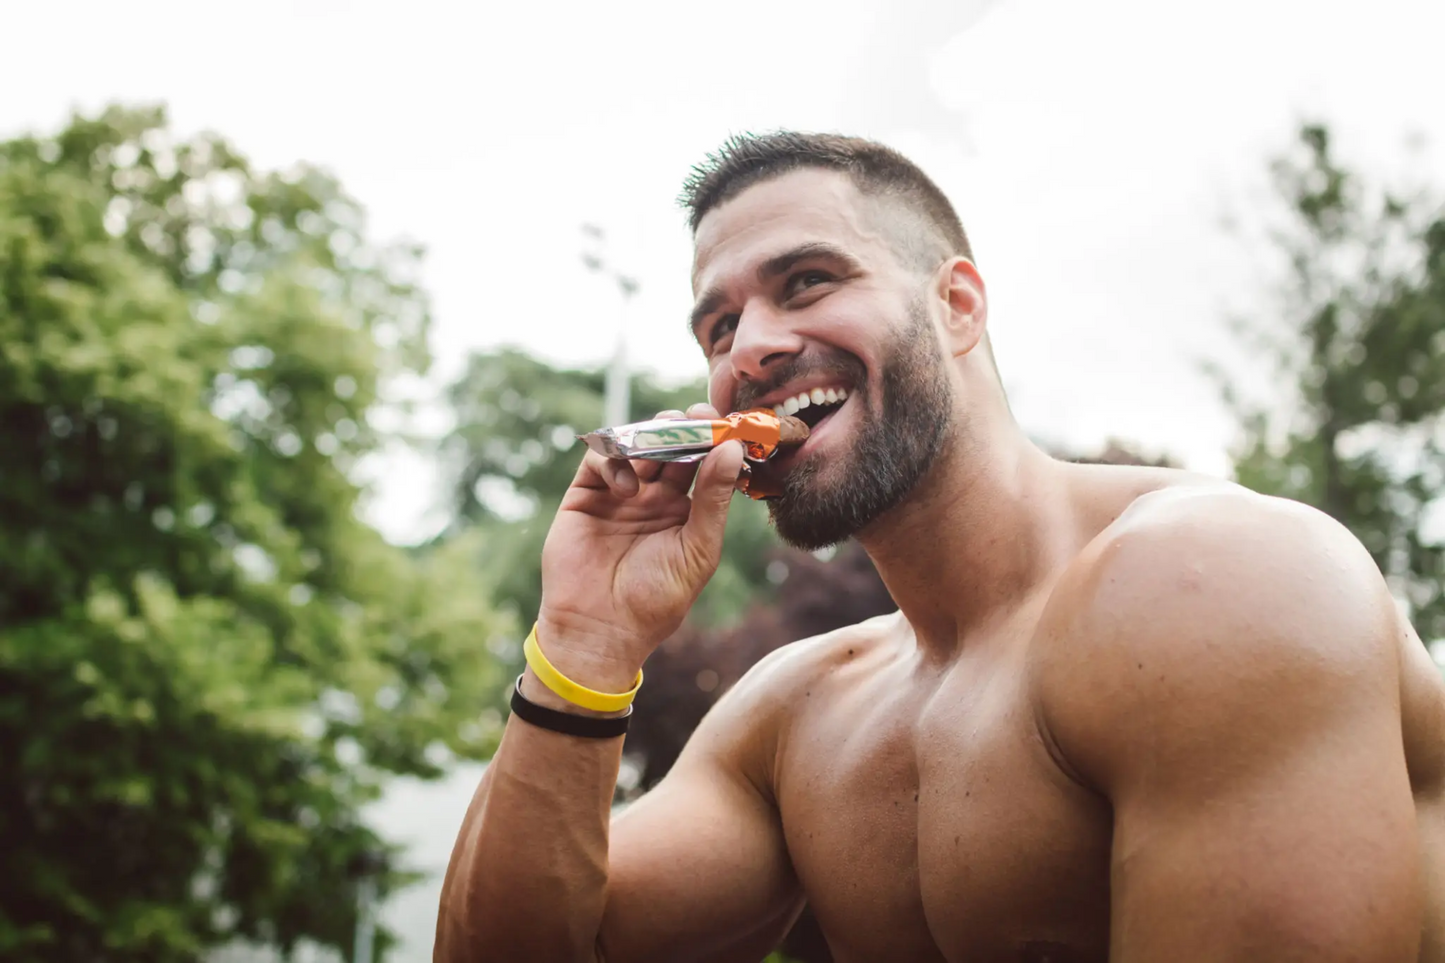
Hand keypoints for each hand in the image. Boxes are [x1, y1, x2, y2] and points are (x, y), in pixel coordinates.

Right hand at [535, 403, 744, 689]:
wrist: (601, 630)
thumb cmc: (656, 600)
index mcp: (685, 509)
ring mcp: (618, 494)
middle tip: (695, 416)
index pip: (702, 462)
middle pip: (670, 445)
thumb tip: (731, 450)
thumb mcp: (697, 549)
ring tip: (663, 438)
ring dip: (650, 434)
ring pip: (634, 444)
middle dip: (683, 427)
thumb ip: (713, 499)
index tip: (725, 422)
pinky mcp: (585, 496)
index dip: (713, 439)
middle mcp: (653, 496)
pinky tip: (628, 486)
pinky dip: (615, 461)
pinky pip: (600, 461)